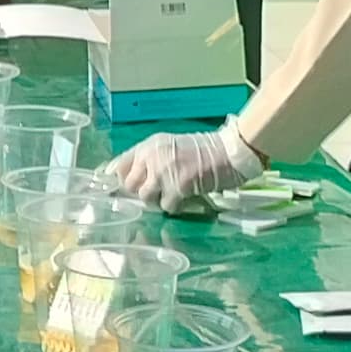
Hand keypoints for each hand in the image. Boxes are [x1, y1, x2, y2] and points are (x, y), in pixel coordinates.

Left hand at [109, 123, 262, 212]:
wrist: (230, 151)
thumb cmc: (205, 150)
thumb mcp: (171, 147)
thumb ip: (152, 159)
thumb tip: (134, 181)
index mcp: (149, 145)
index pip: (120, 165)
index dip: (123, 179)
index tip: (133, 187)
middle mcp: (151, 156)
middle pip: (129, 185)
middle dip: (142, 191)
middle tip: (159, 191)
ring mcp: (163, 171)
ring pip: (145, 197)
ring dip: (158, 200)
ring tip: (173, 194)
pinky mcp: (177, 186)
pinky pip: (166, 206)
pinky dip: (175, 206)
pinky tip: (186, 198)